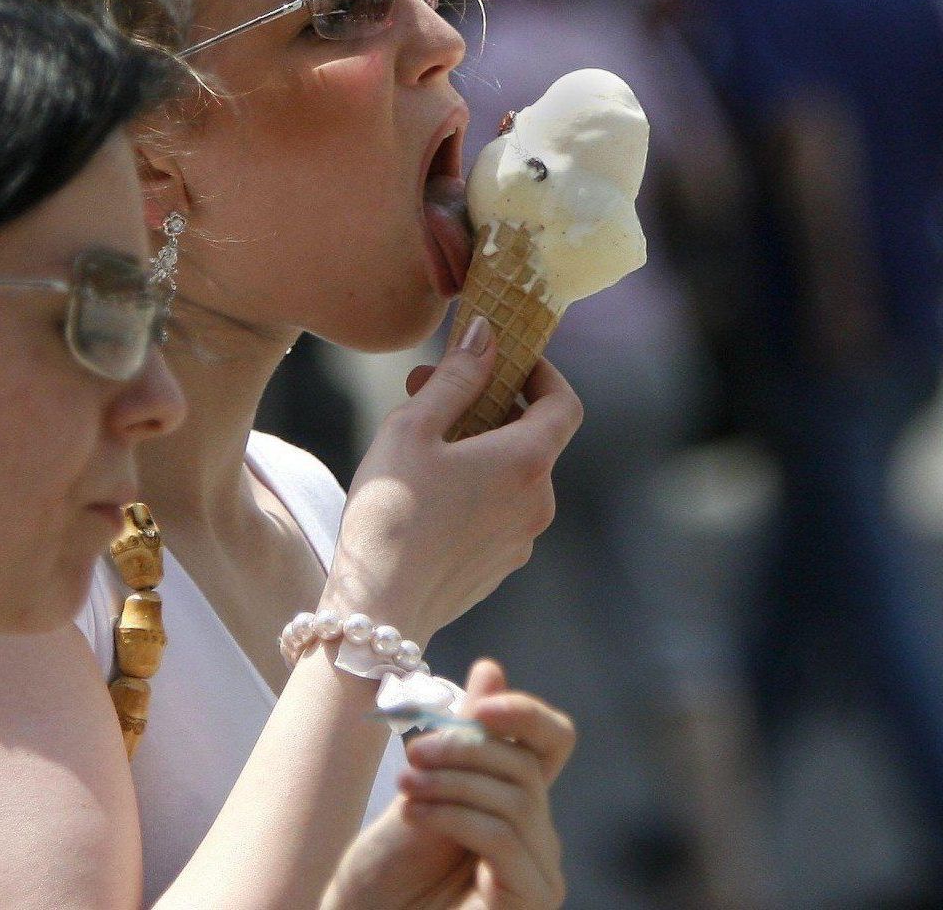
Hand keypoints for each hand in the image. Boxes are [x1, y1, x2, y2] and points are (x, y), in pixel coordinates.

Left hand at [321, 659, 574, 909]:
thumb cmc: (388, 871)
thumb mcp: (423, 788)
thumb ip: (460, 737)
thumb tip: (491, 668)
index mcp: (517, 802)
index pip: (552, 741)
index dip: (525, 713)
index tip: (480, 705)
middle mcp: (539, 838)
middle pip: (527, 767)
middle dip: (466, 750)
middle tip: (414, 752)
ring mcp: (539, 874)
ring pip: (515, 799)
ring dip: (453, 783)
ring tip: (405, 787)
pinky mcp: (530, 901)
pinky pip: (501, 836)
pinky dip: (455, 815)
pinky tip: (415, 815)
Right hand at [325, 320, 582, 641]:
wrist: (379, 609)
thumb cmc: (391, 513)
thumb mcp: (413, 428)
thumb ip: (456, 378)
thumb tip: (488, 333)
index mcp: (526, 461)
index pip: (564, 402)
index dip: (542, 372)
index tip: (506, 356)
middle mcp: (538, 502)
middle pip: (534, 438)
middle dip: (491, 406)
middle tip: (432, 390)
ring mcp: (522, 539)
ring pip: (514, 476)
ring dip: (481, 449)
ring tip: (420, 444)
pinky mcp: (500, 566)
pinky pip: (499, 511)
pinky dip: (477, 488)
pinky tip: (425, 493)